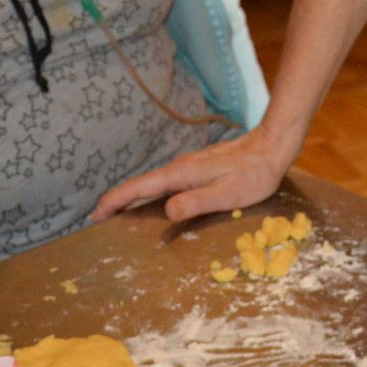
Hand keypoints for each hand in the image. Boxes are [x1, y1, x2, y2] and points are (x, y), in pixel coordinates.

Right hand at [91, 121, 297, 222]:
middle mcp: (179, 168)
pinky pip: (166, 183)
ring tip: (119, 216)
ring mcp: (187, 167)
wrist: (272, 146)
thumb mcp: (227, 193)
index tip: (95, 215)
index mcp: (181, 174)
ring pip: (152, 184)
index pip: (139, 188)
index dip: (115, 201)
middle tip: (98, 220)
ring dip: (133, 198)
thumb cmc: (253, 174)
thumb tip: (168, 212)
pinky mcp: (197, 169)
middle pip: (140, 185)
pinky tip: (154, 204)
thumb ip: (196, 202)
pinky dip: (151, 194)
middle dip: (117, 202)